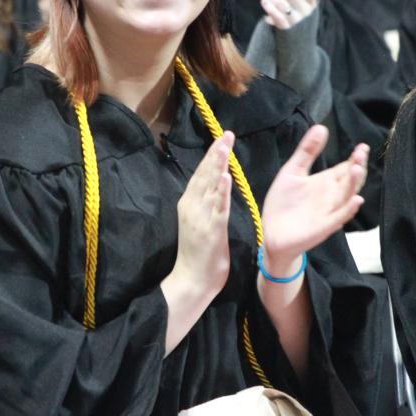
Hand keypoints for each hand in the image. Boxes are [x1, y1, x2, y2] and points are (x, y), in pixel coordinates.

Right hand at [167, 132, 235, 299]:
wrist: (191, 280)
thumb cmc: (197, 253)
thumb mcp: (198, 222)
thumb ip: (204, 204)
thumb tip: (214, 184)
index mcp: (188, 204)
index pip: (200, 174)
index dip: (211, 156)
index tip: (221, 139)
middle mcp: (192, 207)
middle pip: (205, 175)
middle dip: (216, 153)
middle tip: (226, 134)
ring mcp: (201, 218)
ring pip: (211, 187)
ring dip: (218, 166)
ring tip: (225, 147)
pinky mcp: (212, 230)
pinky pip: (218, 208)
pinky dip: (222, 192)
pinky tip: (226, 177)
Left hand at [245, 0, 331, 30]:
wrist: (300, 44)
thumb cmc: (301, 15)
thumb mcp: (307, 2)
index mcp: (311, 1)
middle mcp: (304, 10)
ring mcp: (294, 19)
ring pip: (279, 3)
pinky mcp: (285, 28)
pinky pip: (278, 18)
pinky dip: (271, 10)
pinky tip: (263, 1)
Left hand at [261, 126, 366, 267]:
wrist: (270, 232)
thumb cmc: (283, 203)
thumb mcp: (293, 171)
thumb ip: (307, 151)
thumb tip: (322, 127)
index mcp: (326, 182)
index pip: (346, 167)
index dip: (355, 157)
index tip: (362, 146)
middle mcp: (332, 196)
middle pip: (350, 180)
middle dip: (357, 167)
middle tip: (360, 154)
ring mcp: (329, 211)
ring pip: (348, 197)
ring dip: (354, 184)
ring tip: (357, 169)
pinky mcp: (323, 226)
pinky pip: (339, 217)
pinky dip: (348, 209)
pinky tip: (356, 200)